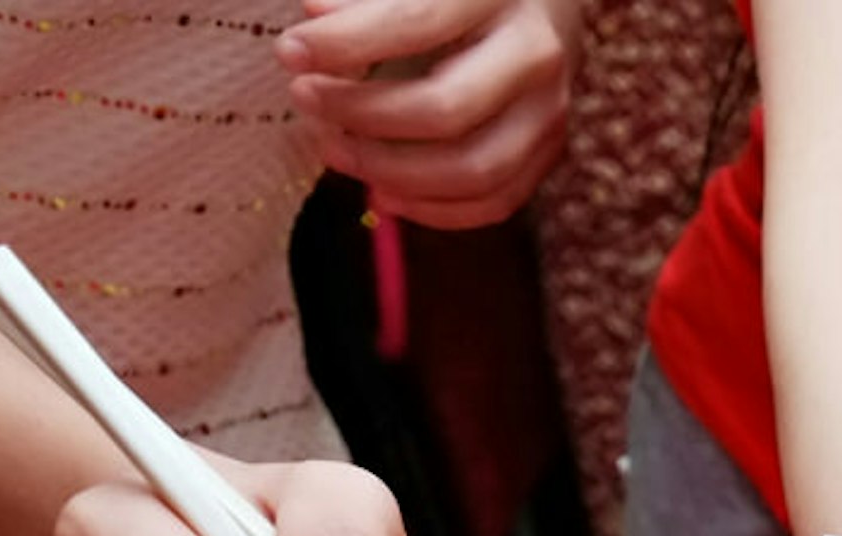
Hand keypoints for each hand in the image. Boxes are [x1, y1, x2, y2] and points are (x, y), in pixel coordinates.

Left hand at [279, 0, 579, 229]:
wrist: (547, 0)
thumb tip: (316, 14)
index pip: (418, 21)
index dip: (347, 42)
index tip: (290, 52)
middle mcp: (536, 53)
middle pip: (446, 110)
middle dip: (362, 113)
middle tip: (306, 98)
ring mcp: (550, 110)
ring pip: (473, 170)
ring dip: (392, 171)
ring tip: (334, 148)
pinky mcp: (551, 151)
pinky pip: (494, 201)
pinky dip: (433, 208)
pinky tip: (383, 191)